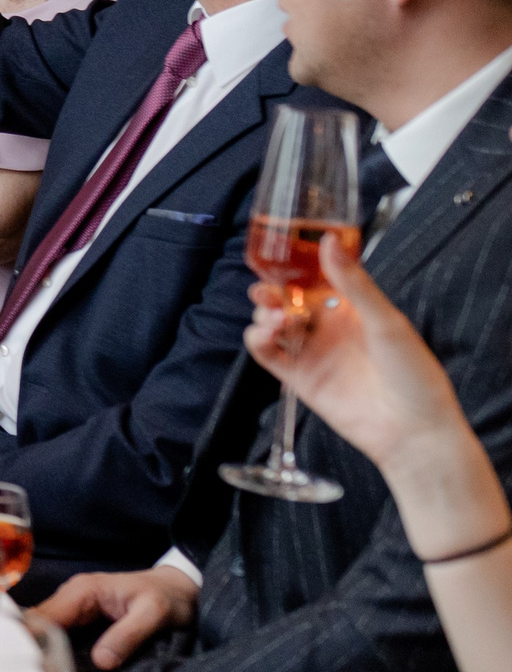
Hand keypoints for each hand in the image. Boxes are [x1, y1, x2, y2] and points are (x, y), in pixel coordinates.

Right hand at [30, 566, 199, 670]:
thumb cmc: (167, 597)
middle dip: (34, 650)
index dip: (33, 639)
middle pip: (39, 625)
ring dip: (42, 654)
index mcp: (84, 590)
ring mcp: (74, 610)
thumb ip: (127, 635)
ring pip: (45, 633)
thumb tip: (101, 661)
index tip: (33, 667)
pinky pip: (59, 638)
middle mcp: (71, 597)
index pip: (46, 615)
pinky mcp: (81, 623)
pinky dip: (54, 654)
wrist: (178, 590)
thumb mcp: (153, 614)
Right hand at [243, 232, 462, 473]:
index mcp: (351, 311)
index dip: (292, 269)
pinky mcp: (300, 379)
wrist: (413, 430)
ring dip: (265, 316)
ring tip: (278, 319)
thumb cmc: (414, 374)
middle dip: (270, 293)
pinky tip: (265, 335)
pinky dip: (258, 341)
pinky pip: (268, 355)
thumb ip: (352, 282)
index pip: (312, 281)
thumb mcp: (385, 319)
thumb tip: (328, 241)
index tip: (279, 257)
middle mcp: (329, 330)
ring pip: (272, 325)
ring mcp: (313, 354)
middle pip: (286, 302)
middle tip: (265, 292)